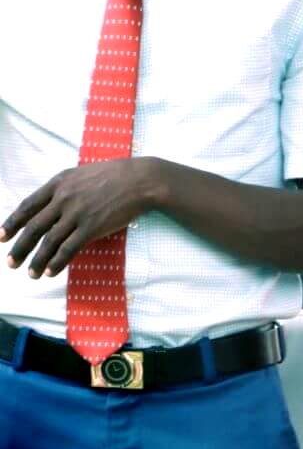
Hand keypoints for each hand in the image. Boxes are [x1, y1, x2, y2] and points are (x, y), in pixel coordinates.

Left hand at [0, 158, 159, 277]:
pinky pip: (69, 248)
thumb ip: (64, 188)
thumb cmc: (115, 175)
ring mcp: (78, 213)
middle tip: (11, 263)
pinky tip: (51, 271)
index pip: (27, 206)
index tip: (1, 237)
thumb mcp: (83, 174)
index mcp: (59, 183)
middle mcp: (64, 198)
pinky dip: (57, 262)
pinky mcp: (92, 227)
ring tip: (31, 274)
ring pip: (49, 242)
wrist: (142, 179)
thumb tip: (50, 207)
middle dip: (20, 248)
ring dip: (37, 261)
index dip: (12, 224)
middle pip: (34, 228)